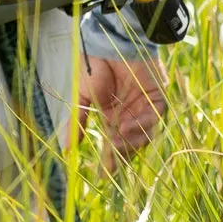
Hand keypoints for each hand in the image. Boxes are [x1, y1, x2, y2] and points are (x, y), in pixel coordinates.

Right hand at [80, 54, 168, 171]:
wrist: (107, 44)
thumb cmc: (93, 67)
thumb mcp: (81, 96)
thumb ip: (77, 122)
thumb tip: (65, 148)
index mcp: (111, 117)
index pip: (112, 144)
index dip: (108, 160)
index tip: (102, 177)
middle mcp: (129, 116)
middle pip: (130, 144)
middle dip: (120, 155)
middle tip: (110, 165)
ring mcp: (144, 109)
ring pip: (143, 135)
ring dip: (130, 141)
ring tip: (115, 142)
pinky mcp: (157, 100)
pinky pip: (153, 119)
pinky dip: (141, 125)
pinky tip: (127, 126)